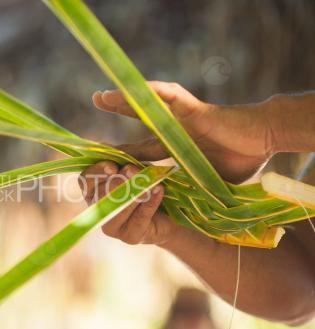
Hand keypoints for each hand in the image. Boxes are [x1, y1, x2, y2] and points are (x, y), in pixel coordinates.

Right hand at [79, 161, 184, 245]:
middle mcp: (97, 210)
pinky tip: (159, 190)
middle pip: (100, 195)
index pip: (84, 181)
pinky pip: (138, 218)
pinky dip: (150, 202)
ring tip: (151, 182)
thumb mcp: (137, 165)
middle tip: (133, 171)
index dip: (96, 172)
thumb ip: (127, 156)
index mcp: (93, 190)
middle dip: (118, 181)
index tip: (113, 166)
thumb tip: (113, 145)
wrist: (171, 214)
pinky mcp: (130, 237)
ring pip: (118, 208)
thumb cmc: (148, 185)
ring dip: (135, 192)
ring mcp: (112, 227)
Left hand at [93, 82, 277, 183]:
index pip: (138, 150)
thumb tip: (167, 208)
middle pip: (137, 118)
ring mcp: (181, 116)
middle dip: (115, 114)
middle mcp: (172, 128)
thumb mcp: (202, 180)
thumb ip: (182, 187)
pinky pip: (168, 96)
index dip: (119, 155)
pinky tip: (133, 88)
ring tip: (101, 97)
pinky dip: (150, 93)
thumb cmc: (239, 160)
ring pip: (146, 104)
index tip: (99, 158)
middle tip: (95, 108)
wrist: (263, 141)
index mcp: (172, 146)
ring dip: (123, 99)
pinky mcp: (193, 109)